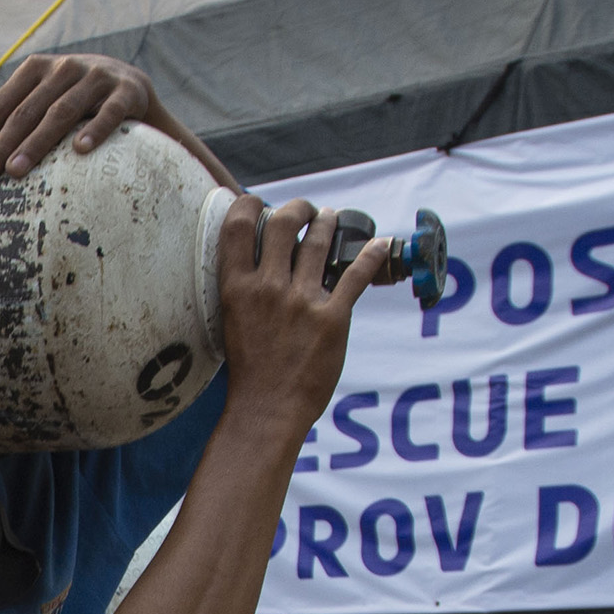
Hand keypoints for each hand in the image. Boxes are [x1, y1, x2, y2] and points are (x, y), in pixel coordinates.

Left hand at [0, 52, 227, 192]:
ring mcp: (96, 77)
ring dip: (38, 142)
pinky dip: (95, 128)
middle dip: (0, 148)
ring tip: (18, 172)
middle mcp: (63, 68)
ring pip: (61, 111)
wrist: (133, 91)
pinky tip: (80, 150)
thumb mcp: (24, 102)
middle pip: (24, 113)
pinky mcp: (128, 90)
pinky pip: (110, 112)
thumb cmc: (67, 101)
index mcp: (34, 70)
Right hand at [210, 192, 388, 441]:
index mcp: (238, 288)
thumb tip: (264, 263)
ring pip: (319, 241)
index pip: (238, 227)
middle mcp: (268, 288)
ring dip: (329, 223)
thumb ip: (247, 290)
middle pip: (284, 223)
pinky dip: (371, 255)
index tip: (259, 203)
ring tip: (332, 219)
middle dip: (298, 208)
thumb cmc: (250, 371)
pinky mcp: (332, 318)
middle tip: (306, 210)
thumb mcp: (234, 321)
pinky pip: (356, 275)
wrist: (268, 409)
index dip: (249, 205)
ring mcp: (301, 302)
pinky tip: (378, 244)